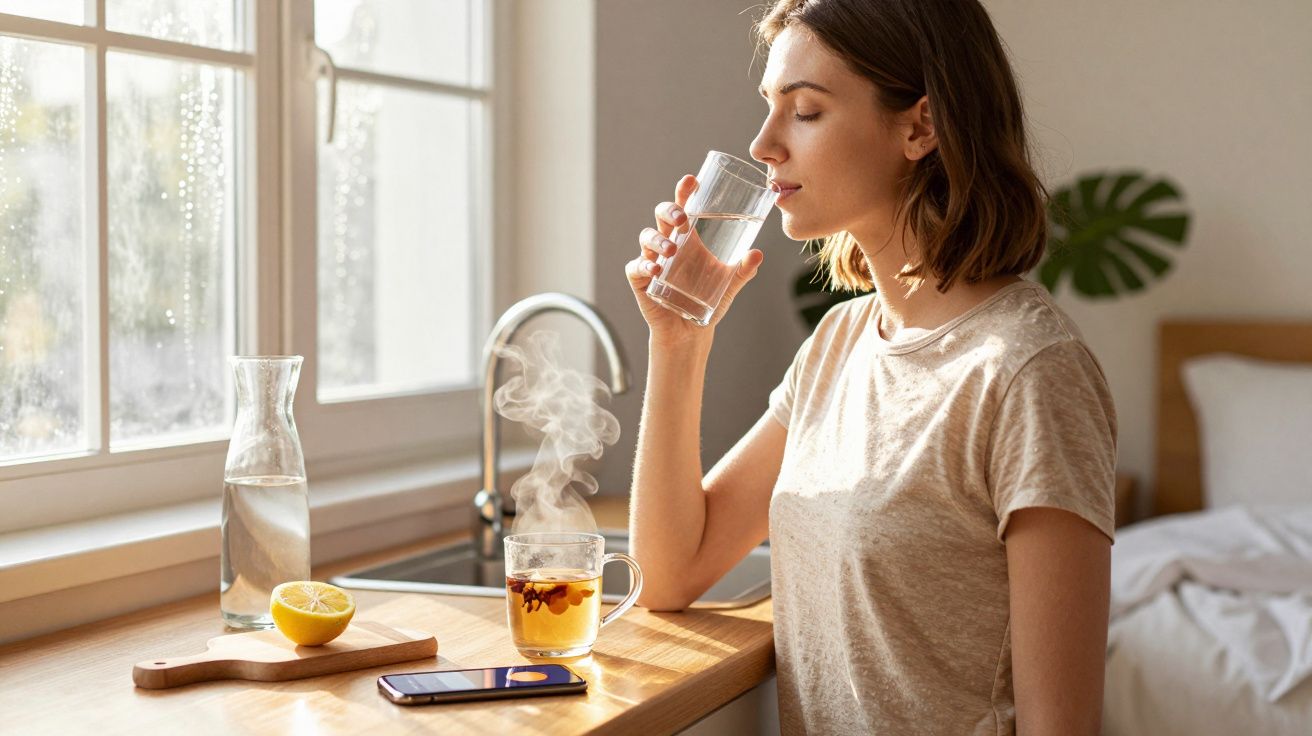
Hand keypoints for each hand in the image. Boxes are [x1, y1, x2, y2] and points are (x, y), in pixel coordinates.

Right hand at [625, 175, 764, 346]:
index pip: (683, 207)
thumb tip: (757, 254)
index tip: (691, 180)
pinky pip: (636, 267)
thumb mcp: (729, 284)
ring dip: (657, 239)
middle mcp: (668, 243)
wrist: (690, 332)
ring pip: (647, 237)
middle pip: (661, 215)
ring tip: (672, 250)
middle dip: (669, 211)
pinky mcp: (641, 280)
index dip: (684, 192)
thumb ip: (743, 270)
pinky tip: (654, 269)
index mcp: (688, 238)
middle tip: (682, 219)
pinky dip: (643, 265)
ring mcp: (652, 260)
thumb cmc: (708, 301)